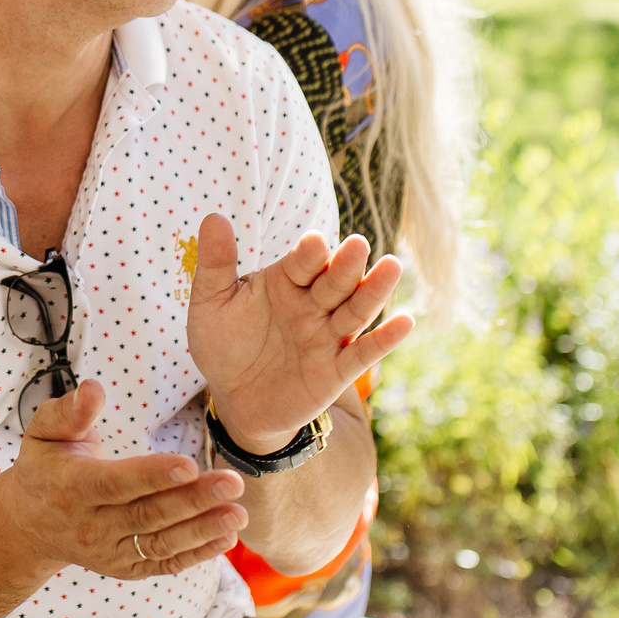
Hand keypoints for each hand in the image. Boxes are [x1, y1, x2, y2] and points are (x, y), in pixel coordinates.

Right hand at [0, 380, 246, 579]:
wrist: (29, 525)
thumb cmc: (44, 467)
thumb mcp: (44, 433)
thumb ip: (68, 411)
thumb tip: (94, 388)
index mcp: (70, 488)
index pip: (114, 484)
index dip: (152, 476)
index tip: (188, 465)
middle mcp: (89, 525)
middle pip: (146, 514)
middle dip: (193, 501)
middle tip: (233, 483)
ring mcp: (108, 551)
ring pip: (159, 543)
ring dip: (202, 530)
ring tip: (238, 514)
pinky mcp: (124, 566)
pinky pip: (163, 562)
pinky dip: (195, 554)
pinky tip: (225, 539)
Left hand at [188, 217, 411, 453]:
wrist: (235, 400)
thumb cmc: (224, 345)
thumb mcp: (212, 304)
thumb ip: (216, 264)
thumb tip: (213, 217)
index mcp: (286, 282)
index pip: (302, 263)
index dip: (308, 254)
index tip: (314, 242)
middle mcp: (312, 305)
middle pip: (335, 282)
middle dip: (346, 265)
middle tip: (358, 244)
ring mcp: (328, 337)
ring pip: (356, 310)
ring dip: (374, 291)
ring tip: (392, 267)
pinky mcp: (336, 370)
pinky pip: (363, 354)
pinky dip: (385, 340)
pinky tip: (406, 322)